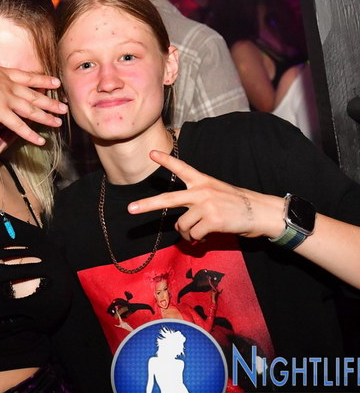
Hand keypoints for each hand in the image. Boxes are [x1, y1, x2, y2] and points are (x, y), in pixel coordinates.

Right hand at [0, 37, 66, 145]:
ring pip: (32, 110)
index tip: (55, 82)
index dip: (42, 80)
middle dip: (50, 102)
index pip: (27, 76)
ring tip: (59, 123)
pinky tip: (41, 141)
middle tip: (64, 107)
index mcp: (1, 73)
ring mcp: (7, 100)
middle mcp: (9, 86)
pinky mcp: (2, 113)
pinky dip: (30, 135)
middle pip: (34, 95)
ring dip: (46, 117)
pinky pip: (19, 127)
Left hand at [127, 151, 284, 241]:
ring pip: (182, 225)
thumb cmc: (237, 204)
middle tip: (130, 209)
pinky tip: (205, 236)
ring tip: (198, 232)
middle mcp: (201, 191)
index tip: (150, 153)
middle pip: (168, 199)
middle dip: (147, 204)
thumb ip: (196, 201)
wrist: (261, 212)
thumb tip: (181, 223)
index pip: (181, 167)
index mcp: (202, 181)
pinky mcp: (212, 220)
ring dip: (187, 233)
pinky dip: (197, 239)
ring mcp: (206, 205)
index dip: (165, 160)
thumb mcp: (216, 193)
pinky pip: (194, 234)